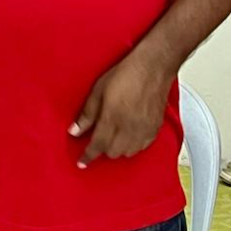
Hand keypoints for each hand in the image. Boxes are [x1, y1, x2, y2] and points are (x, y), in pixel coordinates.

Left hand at [70, 52, 174, 167]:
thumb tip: (75, 131)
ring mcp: (144, 129)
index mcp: (113, 117)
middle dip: (102, 149)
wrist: (153, 68)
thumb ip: (87, 114)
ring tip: (111, 137)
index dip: (88, 156)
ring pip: (128, 153)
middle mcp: (130, 127)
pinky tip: (128, 136)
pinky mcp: (155, 128)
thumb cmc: (125, 74)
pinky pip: (142, 147)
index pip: (97, 145)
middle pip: (113, 152)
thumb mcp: (98, 90)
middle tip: (96, 139)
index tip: (81, 162)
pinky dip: (133, 146)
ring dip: (117, 149)